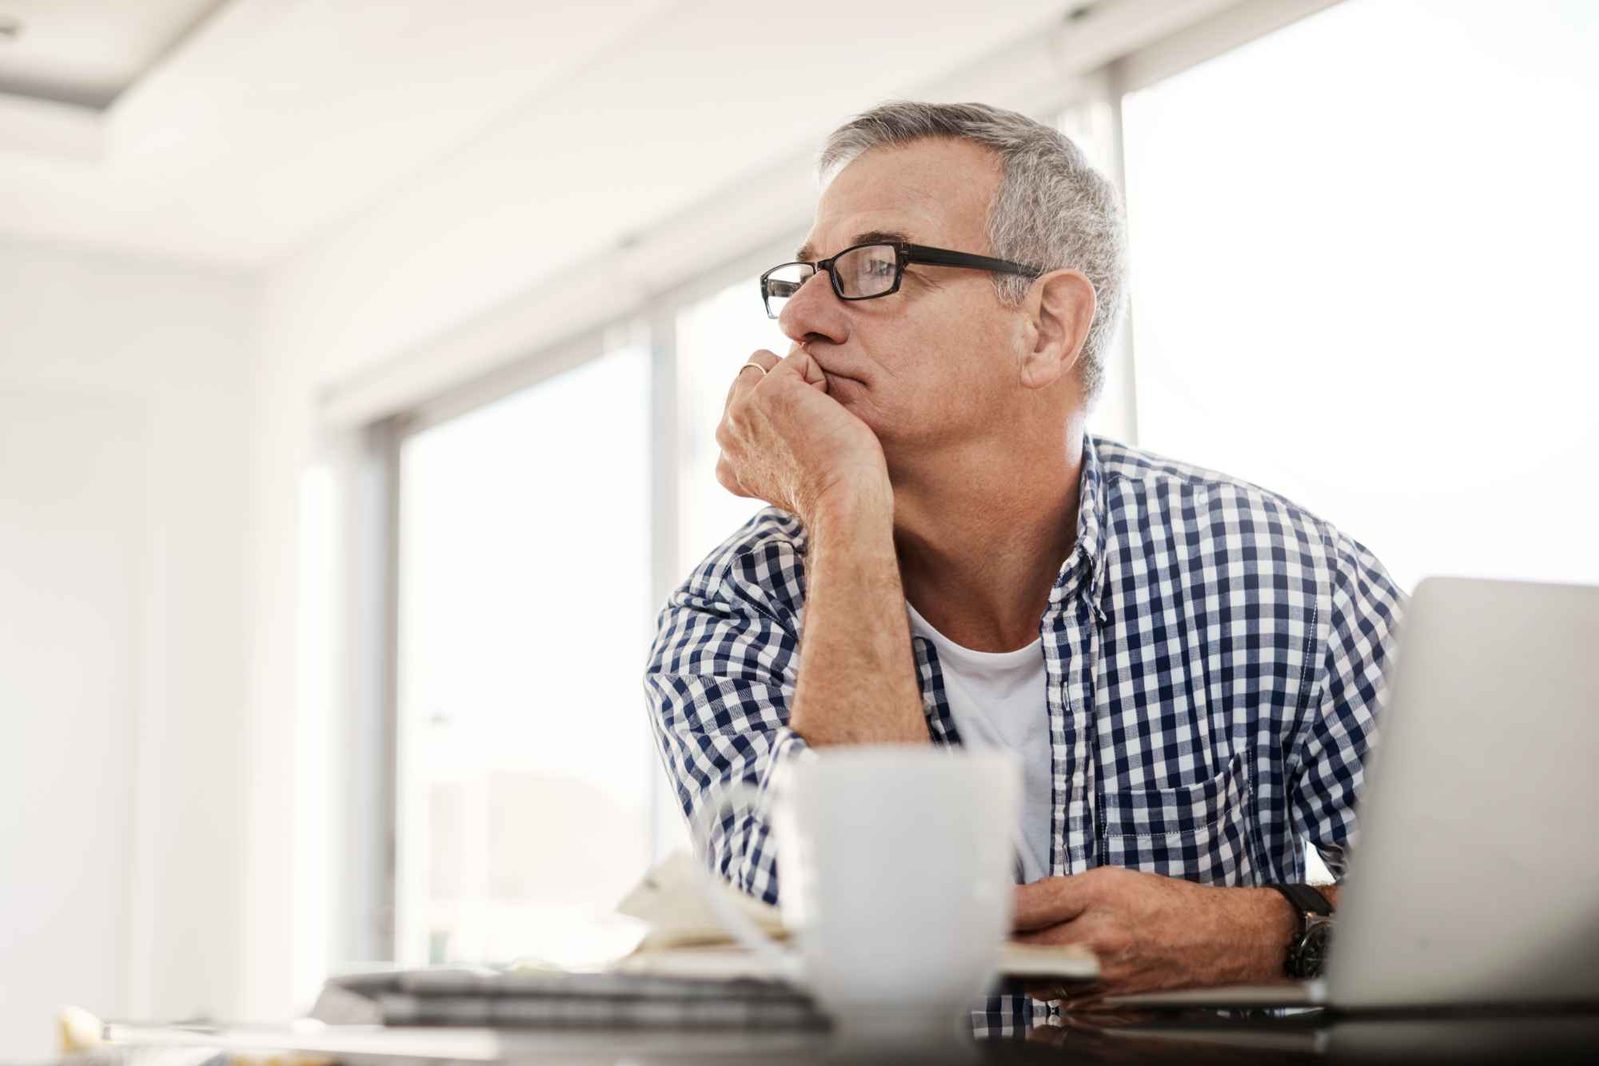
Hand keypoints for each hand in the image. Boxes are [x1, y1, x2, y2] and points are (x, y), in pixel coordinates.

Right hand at [715, 346, 889, 524]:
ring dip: (800, 382)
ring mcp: (742, 410)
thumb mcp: (786, 471)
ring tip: (817, 421)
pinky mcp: (769, 391)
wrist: (843, 503)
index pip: (743, 409)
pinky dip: (821, 380)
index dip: (778, 413)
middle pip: (750, 379)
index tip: (801, 446)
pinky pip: (799, 360)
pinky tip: (826, 414)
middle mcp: (725, 435)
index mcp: (726, 463)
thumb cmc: (833, 490)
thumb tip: (782, 371)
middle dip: (784, 391)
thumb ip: (768, 439)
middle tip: (812, 433)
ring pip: (767, 362)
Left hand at [1013, 867, 1293, 1004]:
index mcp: (1096, 904)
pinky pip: (1064, 1002)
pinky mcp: (1110, 1009)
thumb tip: (1014, 901)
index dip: (997, 911)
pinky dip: (1059, 987)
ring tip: (1045, 948)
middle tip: (1006, 931)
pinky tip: (1071, 969)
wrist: (1222, 943)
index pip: (1023, 910)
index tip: (981, 908)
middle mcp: (1097, 948)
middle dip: (1011, 942)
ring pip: (1040, 982)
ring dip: (1033, 966)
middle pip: (1023, 952)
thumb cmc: (1170, 907)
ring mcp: (1103, 985)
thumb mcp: (1111, 880)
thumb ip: (1056, 892)